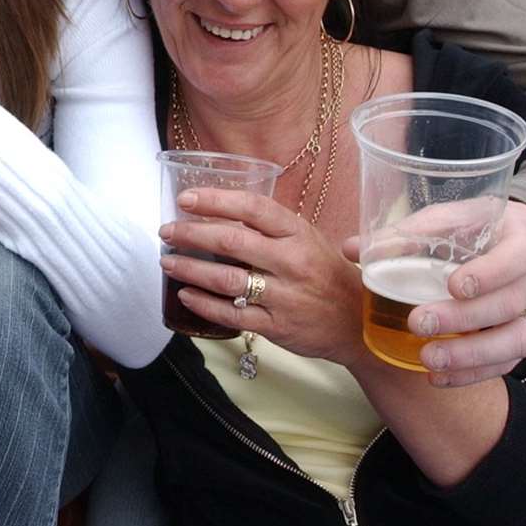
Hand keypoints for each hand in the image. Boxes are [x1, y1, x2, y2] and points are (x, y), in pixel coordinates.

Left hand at [159, 187, 367, 366]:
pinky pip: (232, 314)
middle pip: (231, 241)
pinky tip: (185, 295)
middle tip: (166, 231)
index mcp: (298, 233)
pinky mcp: (277, 326)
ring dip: (190, 268)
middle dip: (191, 234)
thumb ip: (270, 227)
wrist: (359, 323)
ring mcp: (284, 295)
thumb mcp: (308, 239)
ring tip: (168, 262)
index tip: (186, 199)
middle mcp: (292, 261)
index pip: (252, 208)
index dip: (216, 200)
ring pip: (227, 279)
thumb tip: (218, 211)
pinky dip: (204, 304)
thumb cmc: (326, 273)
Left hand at [403, 201, 525, 385]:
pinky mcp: (525, 337)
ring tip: (429, 360)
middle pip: (510, 304)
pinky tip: (439, 377)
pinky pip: (506, 362)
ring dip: (471, 355)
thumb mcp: (448, 219)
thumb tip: (352, 249)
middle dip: (465, 318)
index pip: (517, 257)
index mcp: (523, 240)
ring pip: (516, 341)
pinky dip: (472, 373)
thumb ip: (406, 233)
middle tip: (420, 323)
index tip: (453, 285)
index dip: (489, 274)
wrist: (514, 242)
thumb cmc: (474, 227)